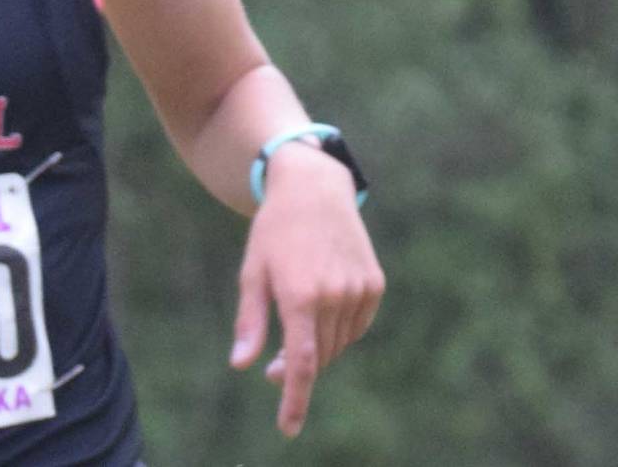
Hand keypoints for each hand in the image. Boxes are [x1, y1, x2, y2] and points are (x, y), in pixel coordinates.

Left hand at [230, 144, 385, 436]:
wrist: (314, 191)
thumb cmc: (273, 233)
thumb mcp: (252, 272)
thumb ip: (250, 321)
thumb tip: (243, 365)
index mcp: (299, 295)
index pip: (300, 363)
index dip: (294, 399)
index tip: (287, 428)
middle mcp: (334, 296)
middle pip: (318, 356)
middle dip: (294, 369)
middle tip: (270, 369)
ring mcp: (359, 291)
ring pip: (338, 344)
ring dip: (316, 349)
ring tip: (294, 329)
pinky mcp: (374, 285)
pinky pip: (355, 327)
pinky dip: (337, 331)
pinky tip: (321, 312)